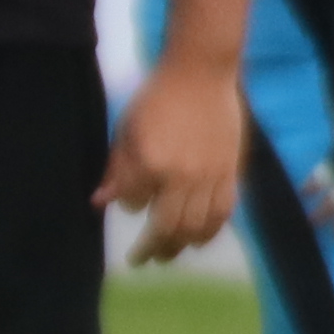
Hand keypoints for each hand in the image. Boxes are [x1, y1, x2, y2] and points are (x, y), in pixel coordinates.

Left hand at [105, 51, 244, 261]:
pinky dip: (210, 231)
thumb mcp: (126, 130)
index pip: (135, 203)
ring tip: (168, 254)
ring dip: (180, 246)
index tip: (130, 204)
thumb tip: (101, 202)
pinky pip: (223, 212)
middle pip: (167, 227)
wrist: (201, 74)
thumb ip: (117, 169)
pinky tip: (199, 239)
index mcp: (150, 163)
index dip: (130, 206)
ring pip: (197, 226)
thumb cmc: (156, 98)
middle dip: (152, 248)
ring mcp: (210, 176)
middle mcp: (182, 176)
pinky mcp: (232, 172)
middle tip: (142, 259)